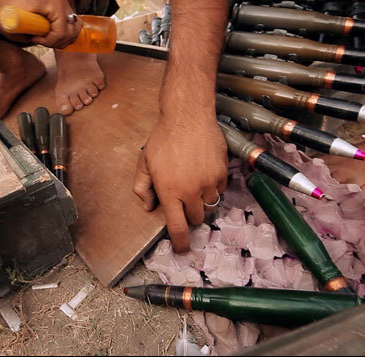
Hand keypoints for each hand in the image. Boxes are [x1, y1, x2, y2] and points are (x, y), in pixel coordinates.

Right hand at [0, 0, 82, 48]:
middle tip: (43, 42)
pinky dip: (50, 40)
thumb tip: (65, 42)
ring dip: (54, 42)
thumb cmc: (10, 18)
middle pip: (76, 28)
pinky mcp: (54, 2)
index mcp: (58, 0)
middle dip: (62, 42)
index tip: (44, 40)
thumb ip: (51, 31)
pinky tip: (35, 36)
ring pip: (69, 31)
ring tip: (37, 38)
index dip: (63, 39)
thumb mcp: (36, 26)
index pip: (73, 24)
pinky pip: (60, 31)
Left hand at [133, 110, 227, 252]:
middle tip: (184, 201)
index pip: (177, 227)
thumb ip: (142, 187)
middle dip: (190, 215)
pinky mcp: (222, 172)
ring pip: (209, 204)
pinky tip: (203, 172)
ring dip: (201, 200)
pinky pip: (220, 189)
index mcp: (169, 191)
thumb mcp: (144, 162)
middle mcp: (190, 190)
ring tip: (193, 182)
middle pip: (196, 218)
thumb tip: (148, 206)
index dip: (181, 242)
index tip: (183, 248)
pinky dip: (212, 186)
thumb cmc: (164, 137)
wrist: (188, 116)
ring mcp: (208, 182)